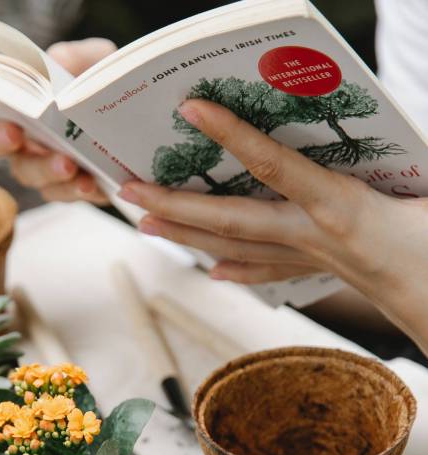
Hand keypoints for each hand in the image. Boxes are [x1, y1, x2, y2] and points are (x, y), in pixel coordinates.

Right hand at [0, 38, 114, 204]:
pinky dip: (84, 190)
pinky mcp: (77, 189)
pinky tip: (94, 183)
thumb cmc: (92, 83)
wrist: (128, 108)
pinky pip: (75, 195)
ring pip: (49, 188)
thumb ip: (73, 57)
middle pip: (21, 169)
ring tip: (79, 170)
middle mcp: (29, 154)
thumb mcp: (90, 60)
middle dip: (39, 166)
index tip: (12, 131)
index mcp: (18, 122)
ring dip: (63, 181)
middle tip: (62, 160)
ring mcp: (53, 177)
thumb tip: (58, 63)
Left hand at [118, 99, 427, 354]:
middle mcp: (313, 234)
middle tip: (129, 192)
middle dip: (176, 206)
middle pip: (231, 220)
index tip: (191, 111)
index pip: (272, 164)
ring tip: (148, 222)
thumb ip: (379, 157)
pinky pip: (267, 270)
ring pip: (237, 246)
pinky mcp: (318, 267)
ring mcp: (310, 256)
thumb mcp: (422, 182)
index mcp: (340, 206)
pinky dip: (238, 268)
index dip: (232, 136)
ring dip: (188, 235)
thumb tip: (345, 129)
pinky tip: (215, 271)